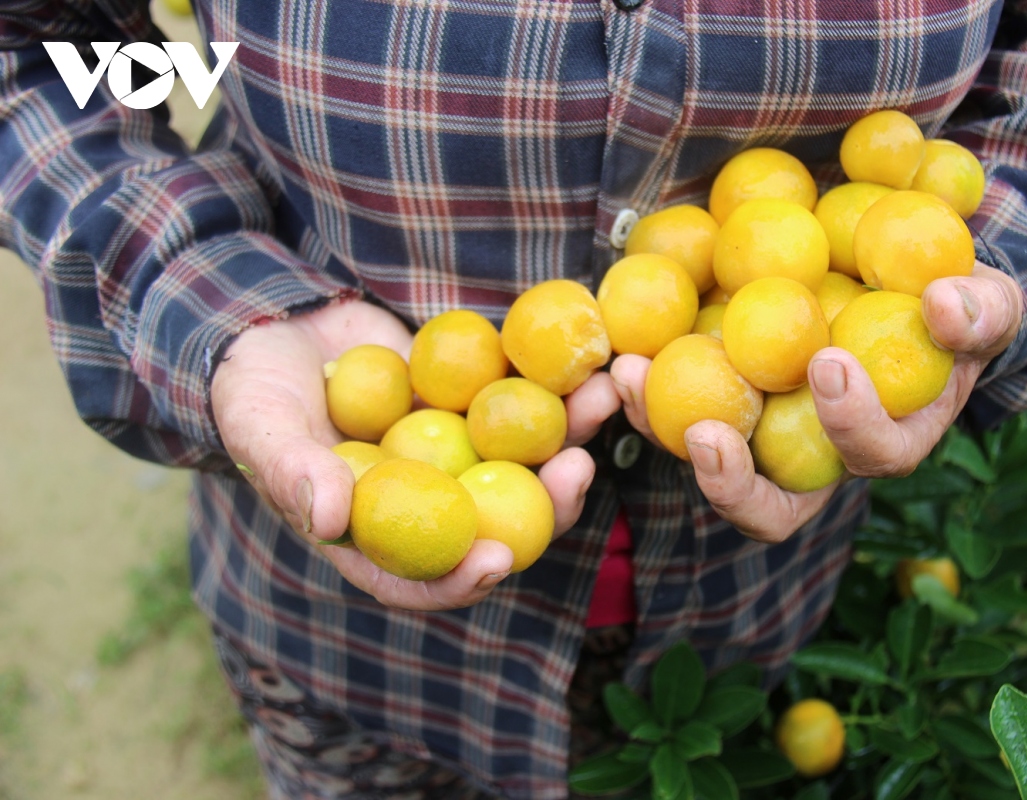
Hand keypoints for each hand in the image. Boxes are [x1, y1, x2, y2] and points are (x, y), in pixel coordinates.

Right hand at [210, 298, 620, 609]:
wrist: (276, 325)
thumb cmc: (253, 389)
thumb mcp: (259, 428)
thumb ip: (291, 473)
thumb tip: (330, 519)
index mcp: (374, 533)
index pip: (420, 579)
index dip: (461, 578)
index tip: (497, 558)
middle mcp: (426, 501)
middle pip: (498, 520)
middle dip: (549, 502)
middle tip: (578, 470)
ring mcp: (455, 452)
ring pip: (524, 457)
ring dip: (570, 432)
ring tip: (604, 394)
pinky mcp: (472, 404)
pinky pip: (520, 399)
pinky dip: (554, 380)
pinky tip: (588, 353)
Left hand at [610, 263, 1022, 542]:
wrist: (903, 285)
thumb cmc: (951, 303)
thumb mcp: (985, 299)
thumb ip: (979, 309)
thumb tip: (944, 307)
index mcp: (889, 439)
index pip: (873, 454)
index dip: (852, 424)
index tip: (829, 363)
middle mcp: (819, 458)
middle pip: (772, 506)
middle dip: (735, 483)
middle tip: (706, 434)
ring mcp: (765, 435)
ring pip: (711, 462)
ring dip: (666, 430)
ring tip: (633, 375)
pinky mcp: (726, 399)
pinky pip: (678, 409)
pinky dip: (649, 388)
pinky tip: (624, 347)